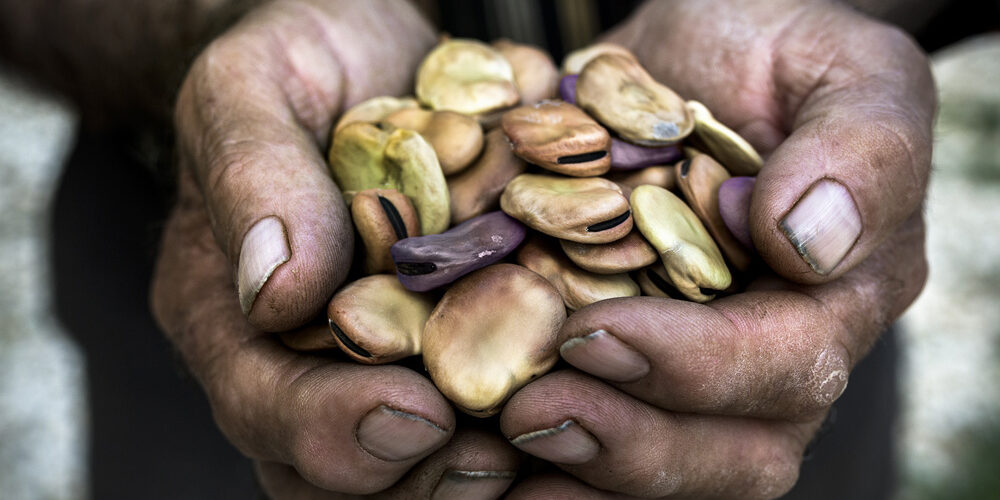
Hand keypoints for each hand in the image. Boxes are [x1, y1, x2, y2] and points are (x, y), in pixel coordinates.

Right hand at [158, 1, 520, 495]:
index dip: (329, 428)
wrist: (371, 54)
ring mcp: (378, 356)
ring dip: (475, 472)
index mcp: (230, 310)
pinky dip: (531, 422)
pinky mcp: (451, 339)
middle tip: (492, 463)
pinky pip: (484, 403)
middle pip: (336, 466)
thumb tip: (273, 287)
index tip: (414, 415)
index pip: (261, 401)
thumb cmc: (299, 59)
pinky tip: (590, 405)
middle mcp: (301, 356)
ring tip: (550, 448)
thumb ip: (254, 173)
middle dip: (414, 478)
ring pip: (411, 462)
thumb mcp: (256, 82)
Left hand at [500, 0, 933, 496]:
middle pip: (734, 454)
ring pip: (671, 469)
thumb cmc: (775, 49)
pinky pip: (602, 448)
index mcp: (837, 294)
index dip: (696, 366)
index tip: (597, 332)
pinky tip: (486, 461)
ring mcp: (704, 375)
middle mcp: (778, 355)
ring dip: (586, 471)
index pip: (786, 364)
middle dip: (635, 445)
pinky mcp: (631, 370)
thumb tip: (807, 241)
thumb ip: (858, 145)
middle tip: (532, 411)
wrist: (699, 55)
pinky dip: (548, 471)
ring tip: (503, 435)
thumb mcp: (843, 64)